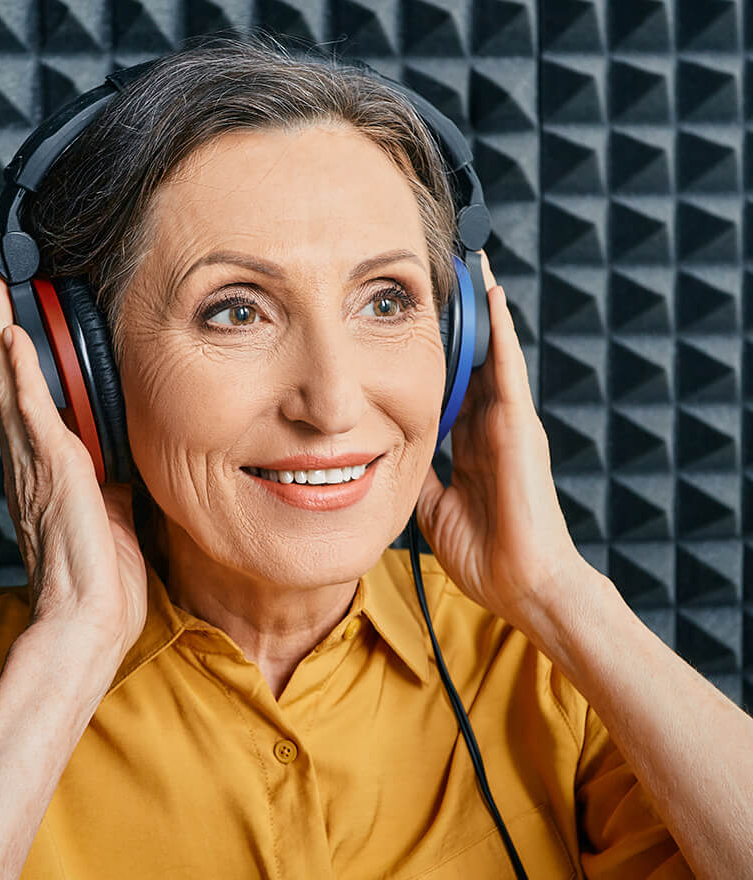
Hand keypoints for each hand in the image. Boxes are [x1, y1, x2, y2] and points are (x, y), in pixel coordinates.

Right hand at [0, 274, 147, 675]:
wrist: (90, 621)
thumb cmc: (100, 582)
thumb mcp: (116, 518)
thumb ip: (115, 484)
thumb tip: (127, 463)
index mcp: (45, 478)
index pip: (27, 408)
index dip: (18, 367)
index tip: (16, 328)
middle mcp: (29, 466)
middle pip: (6, 386)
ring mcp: (35, 466)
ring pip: (8, 386)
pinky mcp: (51, 469)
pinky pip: (29, 409)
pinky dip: (17, 370)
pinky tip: (9, 332)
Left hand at [414, 252, 585, 633]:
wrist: (523, 584)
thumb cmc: (486, 553)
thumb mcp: (434, 506)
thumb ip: (419, 473)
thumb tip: (388, 453)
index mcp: (472, 446)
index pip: (450, 389)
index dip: (434, 358)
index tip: (414, 327)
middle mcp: (491, 427)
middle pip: (471, 362)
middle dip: (457, 322)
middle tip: (439, 276)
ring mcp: (509, 423)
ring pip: (491, 355)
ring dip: (479, 311)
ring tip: (468, 264)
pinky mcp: (520, 425)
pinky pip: (508, 368)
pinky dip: (500, 331)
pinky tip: (491, 294)